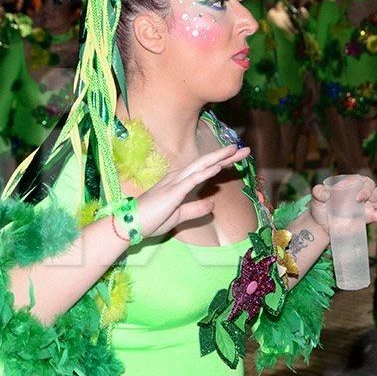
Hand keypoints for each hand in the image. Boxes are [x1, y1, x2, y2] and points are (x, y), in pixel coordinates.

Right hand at [135, 144, 250, 237]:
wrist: (130, 226)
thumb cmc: (150, 220)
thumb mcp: (178, 216)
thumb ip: (195, 209)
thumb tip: (212, 204)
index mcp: (178, 183)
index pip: (204, 169)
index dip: (222, 162)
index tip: (238, 158)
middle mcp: (177, 178)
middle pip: (205, 162)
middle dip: (226, 155)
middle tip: (245, 149)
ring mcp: (175, 183)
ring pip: (200, 165)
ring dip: (218, 157)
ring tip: (235, 150)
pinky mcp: (172, 192)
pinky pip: (192, 179)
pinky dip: (206, 171)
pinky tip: (218, 166)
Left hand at [306, 176, 376, 239]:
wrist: (320, 224)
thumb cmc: (318, 208)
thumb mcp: (315, 198)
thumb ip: (318, 193)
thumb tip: (324, 192)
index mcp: (350, 184)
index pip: (362, 183)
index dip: (365, 189)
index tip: (359, 199)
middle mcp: (360, 193)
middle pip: (376, 191)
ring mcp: (366, 205)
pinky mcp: (368, 216)